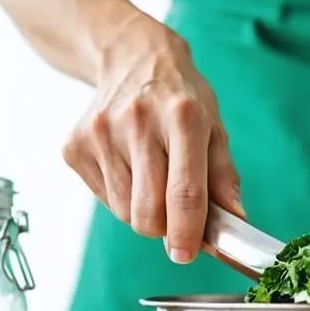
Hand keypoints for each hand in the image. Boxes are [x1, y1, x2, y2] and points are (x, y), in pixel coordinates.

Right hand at [62, 11, 242, 262]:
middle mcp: (138, 122)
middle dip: (165, 228)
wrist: (130, 55)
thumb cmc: (180, 97)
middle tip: (176, 214)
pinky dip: (120, 195)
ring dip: (143, 209)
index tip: (186, 255)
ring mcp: (100, 133)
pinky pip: (102, 198)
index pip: (184, 190)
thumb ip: (224, 178)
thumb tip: (235, 223)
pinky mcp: (74, 145)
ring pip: (124, 211)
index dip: (187, 231)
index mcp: (183, 116)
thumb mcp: (213, 127)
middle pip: (148, 212)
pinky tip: (128, 163)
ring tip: (151, 174)